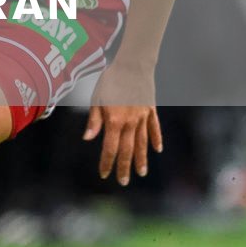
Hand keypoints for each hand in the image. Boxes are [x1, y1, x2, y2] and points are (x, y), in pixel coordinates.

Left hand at [83, 63, 162, 186]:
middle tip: (123, 181)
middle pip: (127, 150)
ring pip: (142, 143)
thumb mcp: (97, 98)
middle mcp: (130, 122)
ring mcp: (143, 117)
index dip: (106, 162)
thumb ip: (94, 120)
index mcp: (114, 121)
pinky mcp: (151, 110)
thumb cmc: (111, 80)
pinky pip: (154, 128)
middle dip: (124, 167)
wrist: (133, 65)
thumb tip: (88, 139)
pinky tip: (157, 150)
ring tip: (141, 173)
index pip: (109, 148)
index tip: (104, 174)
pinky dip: (156, 139)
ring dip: (141, 159)